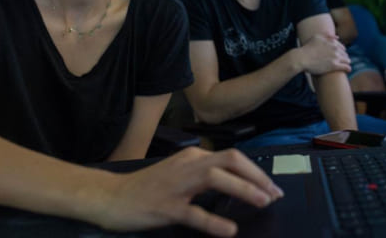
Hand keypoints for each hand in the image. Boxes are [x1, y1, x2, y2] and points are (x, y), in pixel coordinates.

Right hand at [92, 147, 283, 235]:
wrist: (111, 196)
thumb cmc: (146, 188)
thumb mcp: (179, 173)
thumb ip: (205, 174)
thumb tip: (237, 183)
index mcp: (193, 156)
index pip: (233, 157)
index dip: (256, 171)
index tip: (272, 187)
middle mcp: (188, 164)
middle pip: (231, 161)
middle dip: (257, 177)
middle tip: (275, 195)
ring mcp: (176, 185)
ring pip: (216, 179)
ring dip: (244, 189)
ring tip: (262, 203)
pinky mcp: (165, 206)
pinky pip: (194, 213)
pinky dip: (214, 221)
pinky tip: (229, 230)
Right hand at [297, 33, 350, 74]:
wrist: (302, 58)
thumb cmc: (307, 48)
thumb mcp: (316, 37)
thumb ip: (327, 35)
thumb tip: (337, 37)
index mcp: (332, 42)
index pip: (341, 47)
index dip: (342, 51)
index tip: (341, 54)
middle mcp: (335, 48)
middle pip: (344, 53)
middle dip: (345, 56)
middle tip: (344, 60)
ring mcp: (335, 57)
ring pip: (346, 60)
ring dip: (347, 62)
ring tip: (347, 65)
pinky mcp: (334, 66)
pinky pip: (345, 67)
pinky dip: (348, 68)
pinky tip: (349, 70)